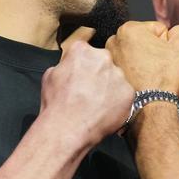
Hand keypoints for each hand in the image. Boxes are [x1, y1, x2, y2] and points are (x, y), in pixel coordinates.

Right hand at [40, 27, 133, 148]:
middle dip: (98, 75)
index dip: (83, 66)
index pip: (86, 51)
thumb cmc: (56, 104)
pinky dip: (117, 103)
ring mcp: (118, 75)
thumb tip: (70, 67)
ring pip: (116, 79)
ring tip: (96, 104)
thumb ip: (65, 65)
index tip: (82, 76)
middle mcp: (103, 58)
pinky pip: (124, 95)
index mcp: (82, 50)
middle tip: (89, 92)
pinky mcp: (128, 92)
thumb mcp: (49, 76)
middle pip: (103, 63)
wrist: (67, 128)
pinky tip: (105, 111)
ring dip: (109, 88)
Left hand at [105, 21, 178, 94]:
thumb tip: (175, 32)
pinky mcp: (110, 73)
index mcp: (129, 29)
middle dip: (153, 50)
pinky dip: (135, 71)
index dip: (166, 43)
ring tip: (150, 74)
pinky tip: (142, 81)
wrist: (151, 105)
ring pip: (136, 53)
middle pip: (144, 40)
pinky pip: (129, 66)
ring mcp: (109, 58)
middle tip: (158, 66)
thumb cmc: (164, 76)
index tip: (164, 57)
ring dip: (143, 61)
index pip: (157, 30)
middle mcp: (114, 41)